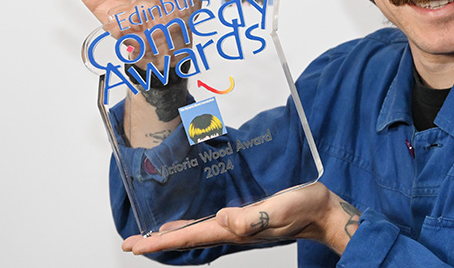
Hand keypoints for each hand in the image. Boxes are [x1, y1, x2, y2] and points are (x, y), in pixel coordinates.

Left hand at [122, 182, 360, 255]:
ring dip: (174, 234)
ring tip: (153, 235)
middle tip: (132, 244)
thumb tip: (222, 218)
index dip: (161, 241)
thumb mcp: (276, 210)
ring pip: (198, 233)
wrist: (322, 211)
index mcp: (234, 229)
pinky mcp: (247, 218)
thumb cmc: (302, 207)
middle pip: (188, 238)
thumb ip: (250, 218)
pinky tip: (192, 219)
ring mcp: (239, 226)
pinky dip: (194, 224)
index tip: (135, 246)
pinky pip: (212, 224)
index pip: (190, 237)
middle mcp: (232, 230)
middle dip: (159, 242)